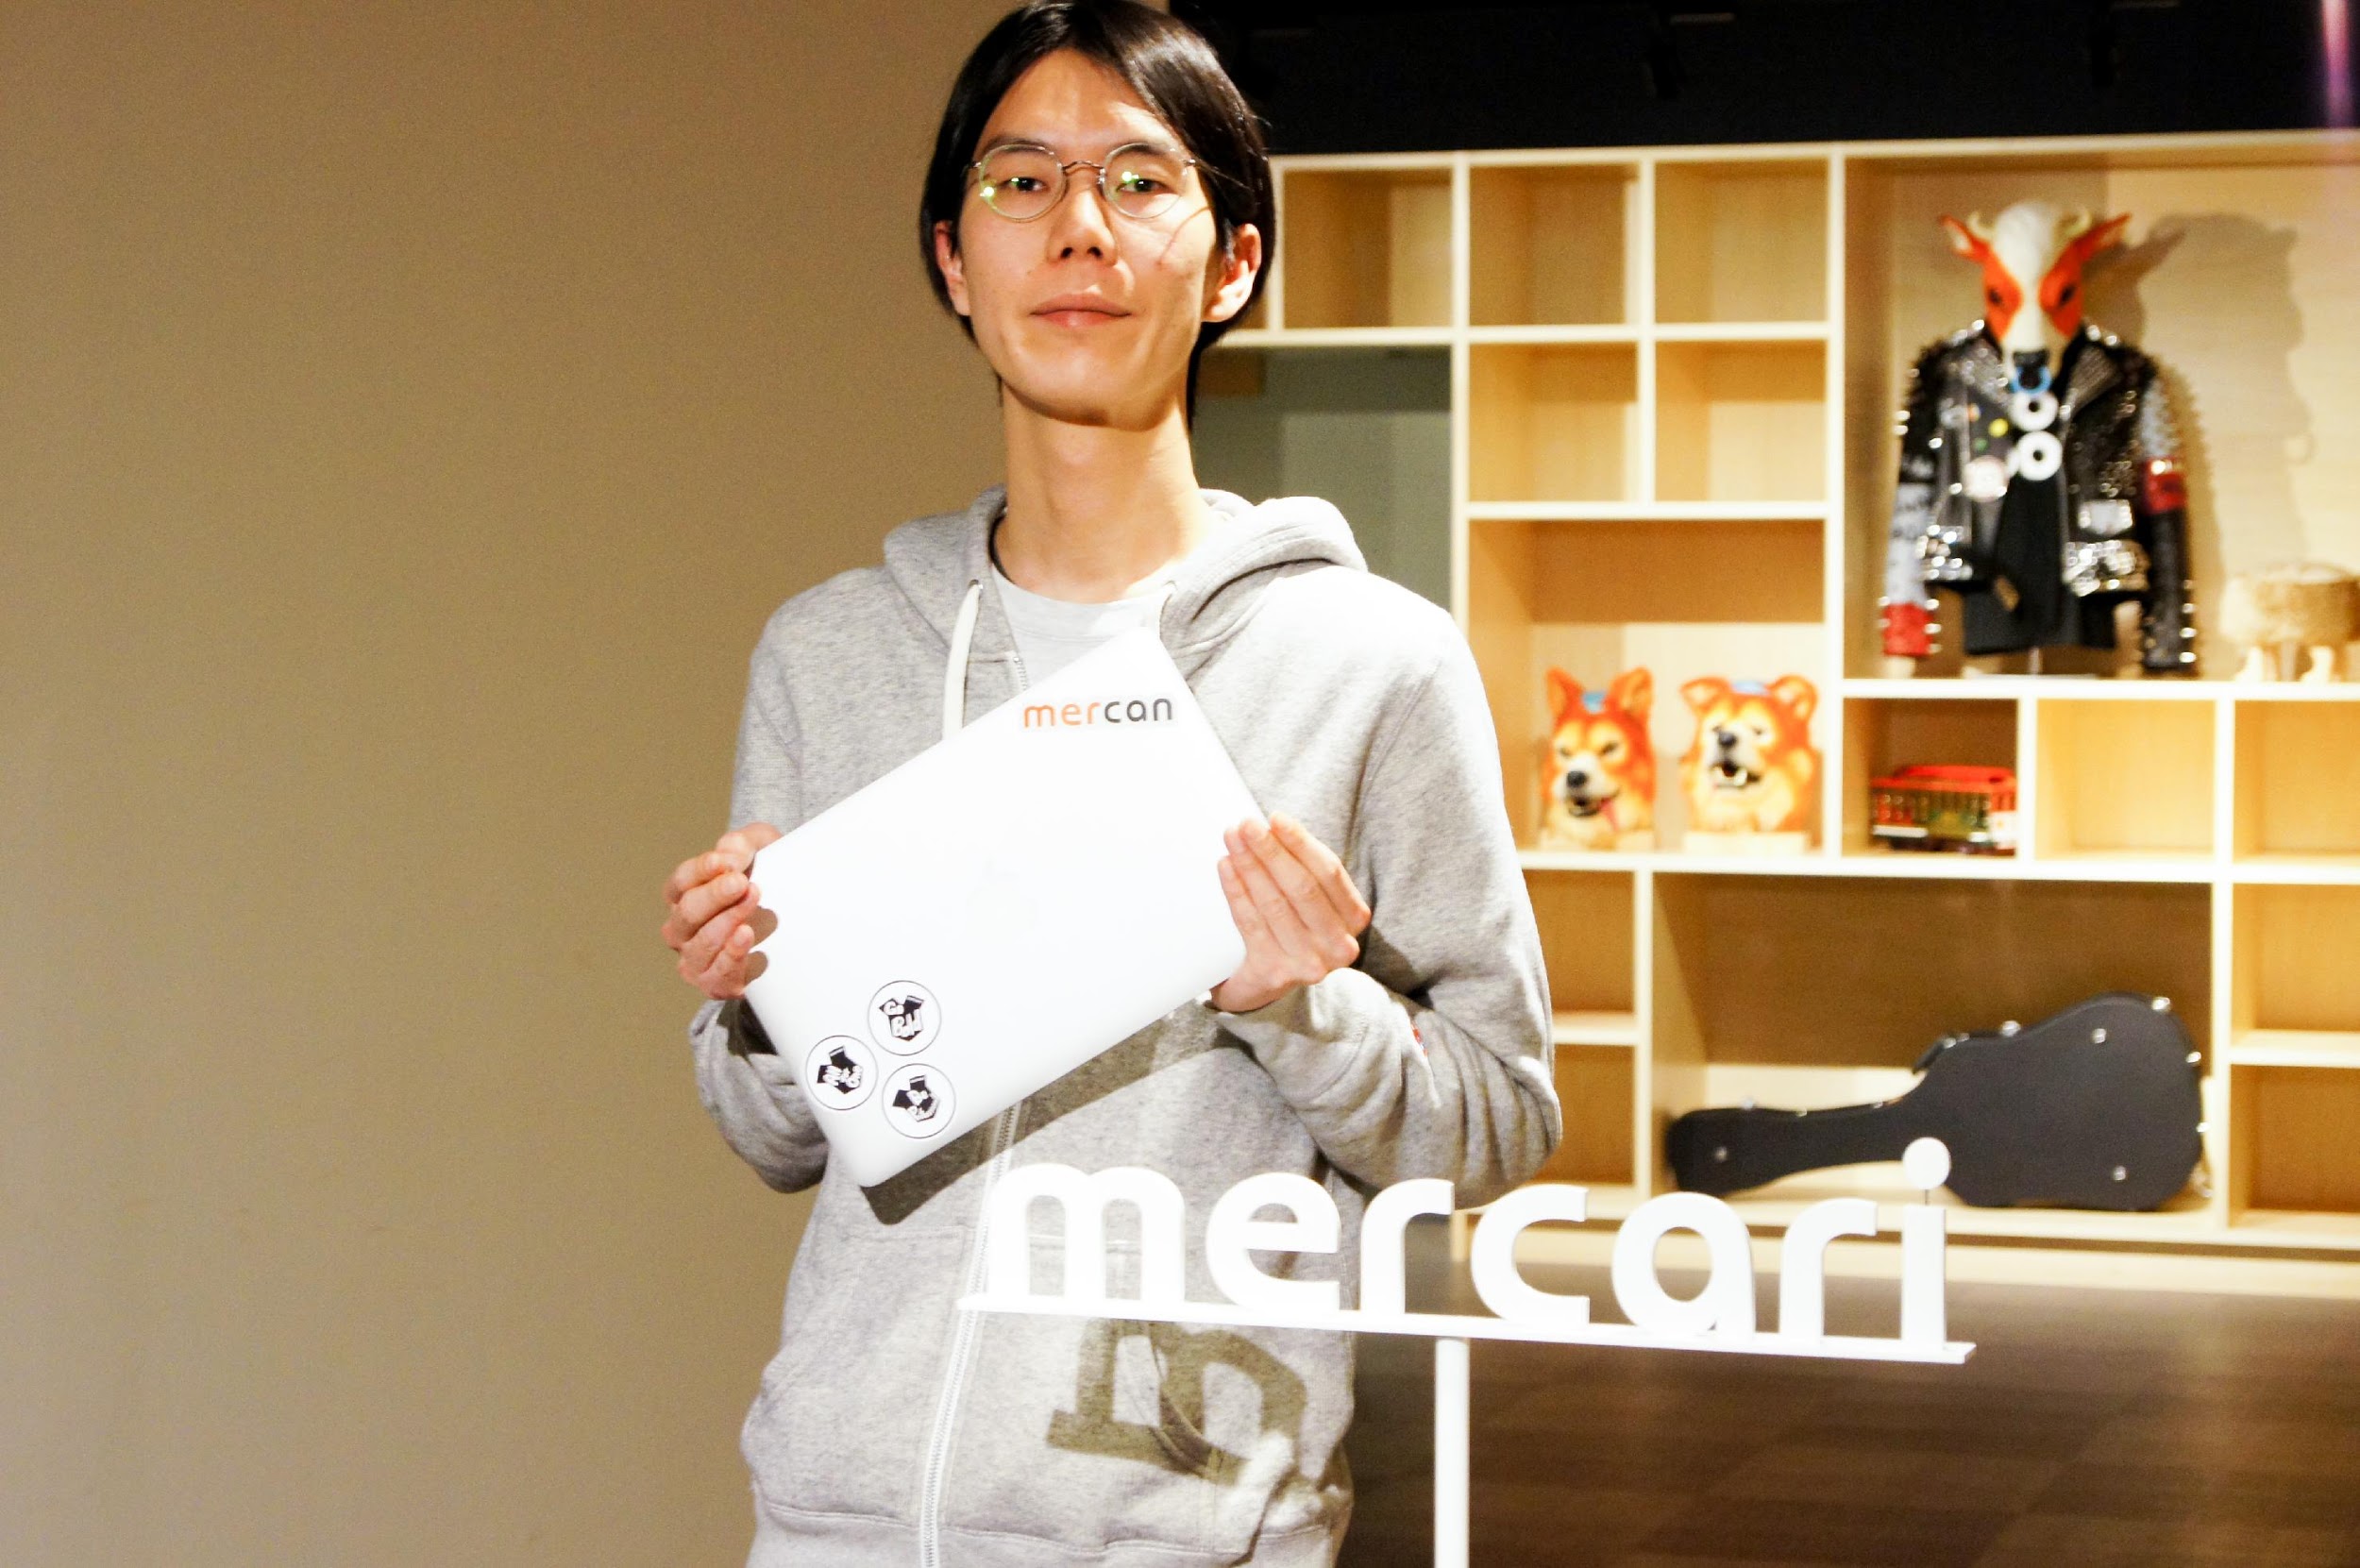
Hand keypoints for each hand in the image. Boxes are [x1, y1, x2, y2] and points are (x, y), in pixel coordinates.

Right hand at [661, 824, 782, 1000]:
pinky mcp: (716, 983)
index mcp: (683, 896)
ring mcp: (695, 958)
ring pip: (702, 943)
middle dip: (714, 896)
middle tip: (742, 882)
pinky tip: (746, 936)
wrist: (792, 926)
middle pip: (687, 912)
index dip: (699, 872)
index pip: (681, 883)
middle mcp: (681, 929)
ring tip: (753, 901)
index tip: (723, 861)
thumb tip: (728, 856)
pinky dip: (731, 955)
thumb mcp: (759, 851)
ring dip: (727, 921)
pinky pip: (717, 974)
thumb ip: (741, 845)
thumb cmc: (767, 879)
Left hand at [1209, 812, 1371, 1013]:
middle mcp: (1338, 945)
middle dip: (1271, 851)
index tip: (1276, 818)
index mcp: (1354, 918)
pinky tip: (1226, 867)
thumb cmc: (1293, 926)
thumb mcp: (1311, 900)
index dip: (1301, 843)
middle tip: (1247, 825)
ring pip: (1274, 904)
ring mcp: (1309, 963)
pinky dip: (1236, 891)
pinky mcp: (1276, 973)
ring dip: (1250, 865)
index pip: (1329, 872)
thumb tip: (1270, 825)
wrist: (1268, 981)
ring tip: (1232, 839)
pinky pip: (1251, 924)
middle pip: (1302, 887)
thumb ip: (1302, 867)